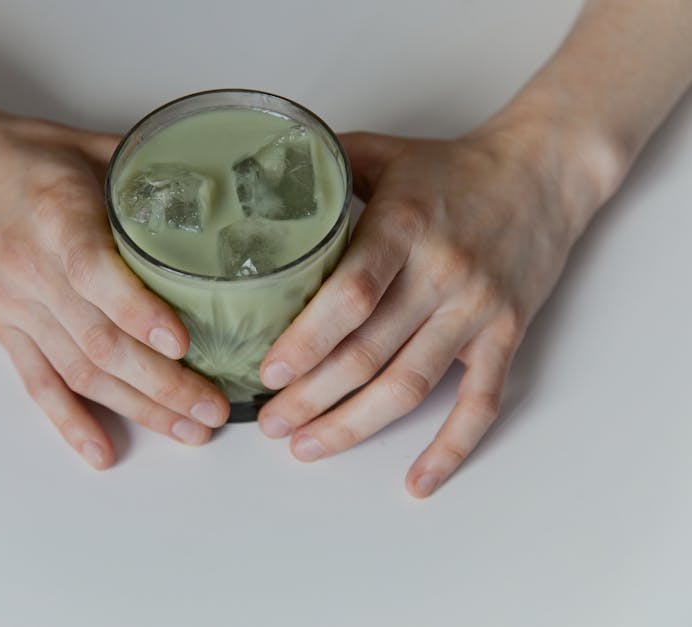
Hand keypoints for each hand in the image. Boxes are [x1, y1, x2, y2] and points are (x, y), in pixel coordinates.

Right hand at [0, 108, 228, 468]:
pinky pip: (35, 381)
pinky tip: (101, 451)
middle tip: (212, 409)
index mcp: (56, 217)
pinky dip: (68, 421)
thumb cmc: (14, 151)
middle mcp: (31, 269)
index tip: (183, 345)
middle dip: (161, 384)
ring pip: (77, 370)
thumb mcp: (83, 145)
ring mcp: (12, 304)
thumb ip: (146, 170)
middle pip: (98, 340)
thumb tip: (216, 185)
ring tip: (187, 430)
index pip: (98, 275)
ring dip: (135, 408)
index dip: (141, 314)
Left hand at [257, 125, 598, 495]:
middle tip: (270, 422)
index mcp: (404, 226)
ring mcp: (476, 309)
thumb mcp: (382, 152)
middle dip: (312, 397)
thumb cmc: (454, 167)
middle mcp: (441, 273)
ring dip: (355, 426)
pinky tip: (416, 480)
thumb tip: (255, 180)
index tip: (268, 373)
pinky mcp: (505, 335)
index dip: (307, 341)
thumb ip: (321, 167)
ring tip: (308, 447)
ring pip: (410, 385)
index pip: (351, 295)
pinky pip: (480, 403)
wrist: (543, 172)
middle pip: (369, 353)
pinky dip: (449, 447)